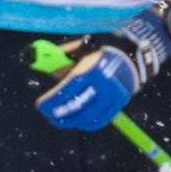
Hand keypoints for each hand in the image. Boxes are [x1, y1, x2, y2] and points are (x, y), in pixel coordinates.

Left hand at [39, 16, 166, 132]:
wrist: (134, 53)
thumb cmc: (101, 48)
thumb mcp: (80, 47)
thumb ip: (59, 57)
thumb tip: (36, 63)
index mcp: (91, 67)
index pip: (67, 90)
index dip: (52, 100)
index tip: (40, 105)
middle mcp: (104, 83)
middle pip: (77, 105)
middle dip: (59, 113)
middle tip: (49, 114)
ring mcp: (113, 94)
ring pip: (88, 116)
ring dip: (71, 121)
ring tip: (59, 121)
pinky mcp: (120, 102)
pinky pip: (101, 119)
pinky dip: (87, 124)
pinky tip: (77, 122)